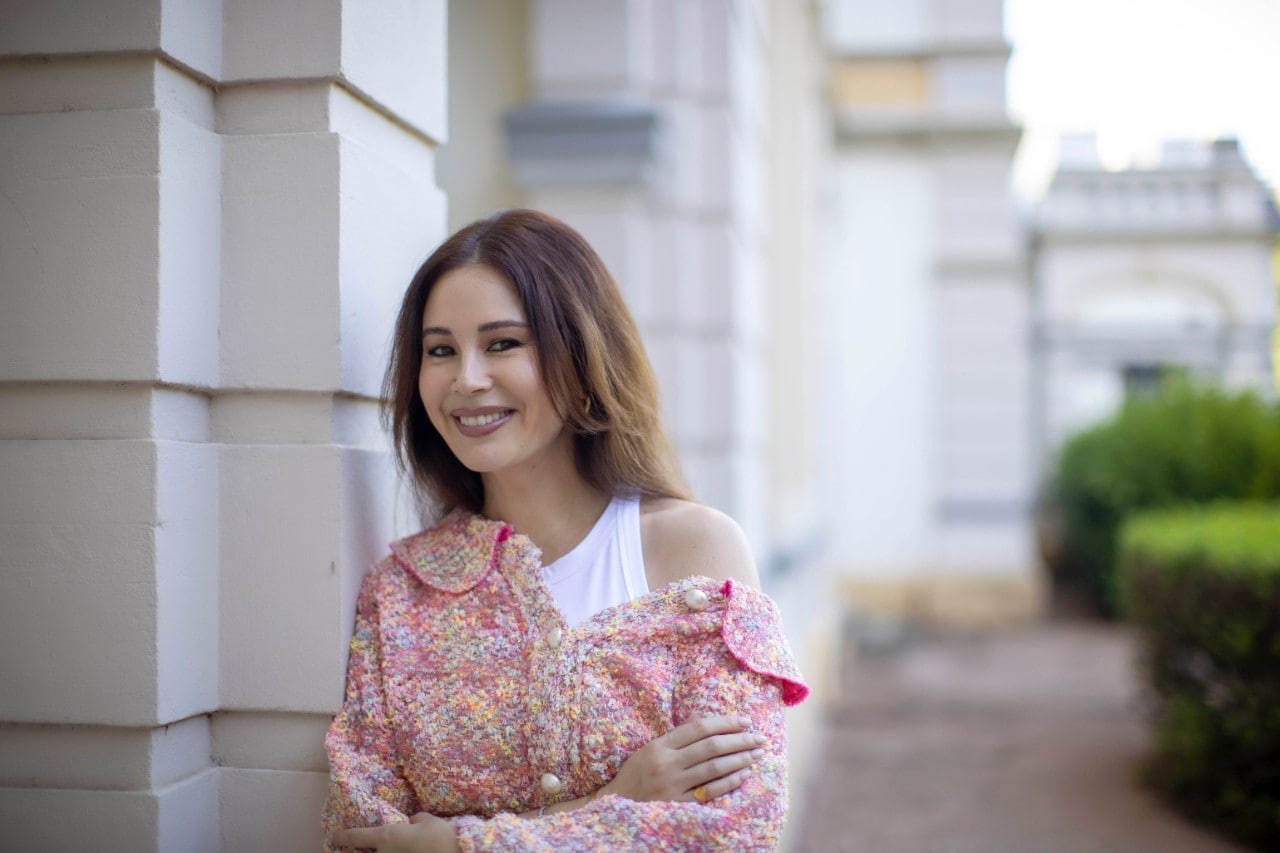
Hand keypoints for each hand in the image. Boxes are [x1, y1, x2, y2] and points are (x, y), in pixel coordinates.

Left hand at [330, 813, 458, 851]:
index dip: (343, 837)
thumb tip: (411, 824)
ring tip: (378, 850)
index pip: (357, 837)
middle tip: (350, 852)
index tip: (334, 837)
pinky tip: (407, 850)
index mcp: (386, 837)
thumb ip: (414, 821)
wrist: (455, 852)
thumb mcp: (426, 820)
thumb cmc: (439, 834)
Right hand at [601, 714, 766, 803]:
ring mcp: (673, 785)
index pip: (700, 727)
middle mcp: (667, 763)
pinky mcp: (678, 805)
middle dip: (740, 740)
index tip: (746, 721)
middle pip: (711, 746)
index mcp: (661, 745)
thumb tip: (707, 720)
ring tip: (757, 753)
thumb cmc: (637, 772)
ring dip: (740, 759)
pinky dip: (730, 782)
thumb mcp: (652, 747)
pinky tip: (744, 774)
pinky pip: (709, 792)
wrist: (617, 803)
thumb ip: (678, 736)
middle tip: (760, 737)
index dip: (726, 722)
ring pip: (714, 768)